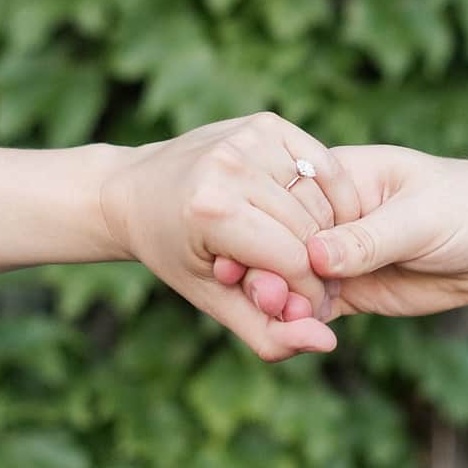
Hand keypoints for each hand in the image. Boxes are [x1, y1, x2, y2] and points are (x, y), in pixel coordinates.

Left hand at [100, 113, 362, 360]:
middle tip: (310, 285)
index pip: (295, 262)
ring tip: (309, 256)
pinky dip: (332, 197)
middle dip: (320, 268)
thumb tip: (327, 344)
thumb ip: (268, 333)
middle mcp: (231, 166)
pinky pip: (324, 166)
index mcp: (211, 210)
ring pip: (322, 201)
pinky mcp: (267, 123)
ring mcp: (250, 138)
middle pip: (313, 232)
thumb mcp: (213, 300)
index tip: (305, 308)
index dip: (309, 294)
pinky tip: (318, 221)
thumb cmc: (174, 252)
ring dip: (328, 236)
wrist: (136, 190)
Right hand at [215, 146, 467, 322]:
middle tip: (268, 300)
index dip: (265, 235)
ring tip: (283, 325)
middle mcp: (326, 217)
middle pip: (273, 246)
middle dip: (264, 274)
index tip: (258, 264)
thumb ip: (369, 238)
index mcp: (334, 178)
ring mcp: (335, 257)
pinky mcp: (348, 291)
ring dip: (277, 306)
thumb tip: (315, 254)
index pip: (283, 204)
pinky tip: (298, 338)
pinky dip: (298, 327)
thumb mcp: (422, 218)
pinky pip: (309, 311)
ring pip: (286, 282)